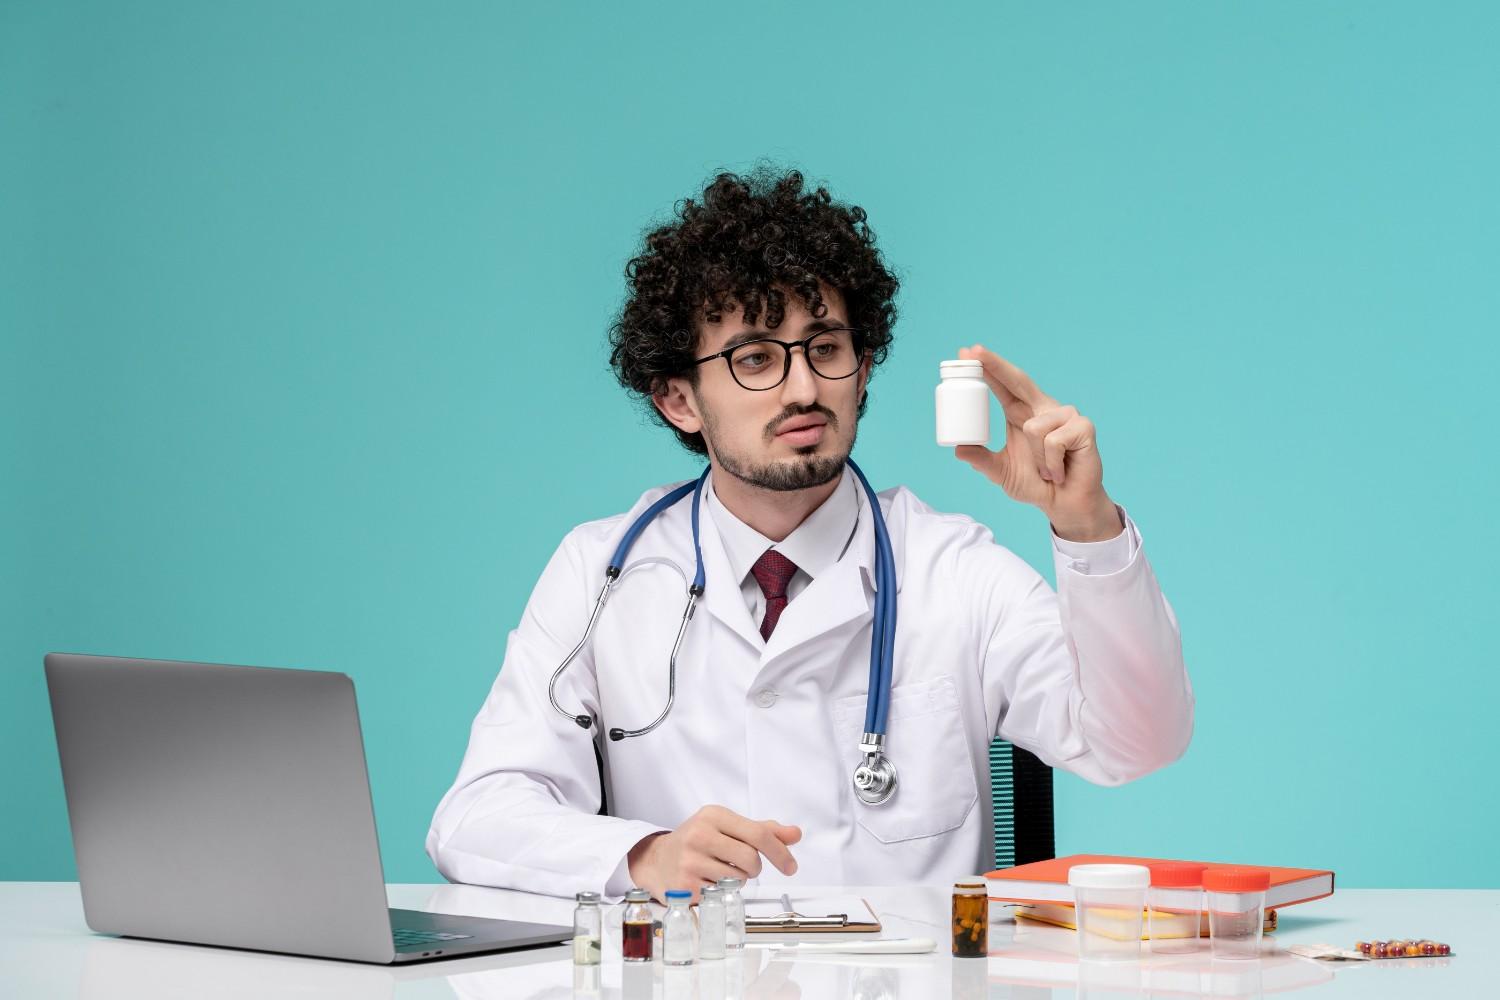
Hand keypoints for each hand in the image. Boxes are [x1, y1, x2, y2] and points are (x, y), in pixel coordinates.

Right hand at [626, 804, 801, 901]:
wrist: (657, 859)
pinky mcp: (685, 885)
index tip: (791, 866)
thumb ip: (762, 830)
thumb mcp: (727, 827)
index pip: (758, 834)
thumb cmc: (699, 841)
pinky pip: (722, 893)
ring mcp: (690, 860)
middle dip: (754, 867)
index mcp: (714, 815)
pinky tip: (707, 879)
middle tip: (742, 865)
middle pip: (751, 859)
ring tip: (718, 869)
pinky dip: (721, 890)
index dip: (780, 852)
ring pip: (738, 878)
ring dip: (737, 879)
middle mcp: (700, 834)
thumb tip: (796, 834)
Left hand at [953, 344, 1121, 541]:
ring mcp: (1065, 415)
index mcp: (1021, 413)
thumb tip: (957, 449)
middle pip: (1018, 380)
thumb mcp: (1001, 472)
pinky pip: (1053, 442)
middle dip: (996, 365)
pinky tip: (1060, 470)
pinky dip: (1051, 464)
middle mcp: (1043, 408)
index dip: (988, 367)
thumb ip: (982, 461)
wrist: (1066, 504)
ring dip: (1036, 459)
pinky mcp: (1083, 427)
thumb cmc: (1037, 483)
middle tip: (974, 351)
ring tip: (1046, 470)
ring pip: (1033, 429)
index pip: (1002, 385)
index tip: (967, 352)